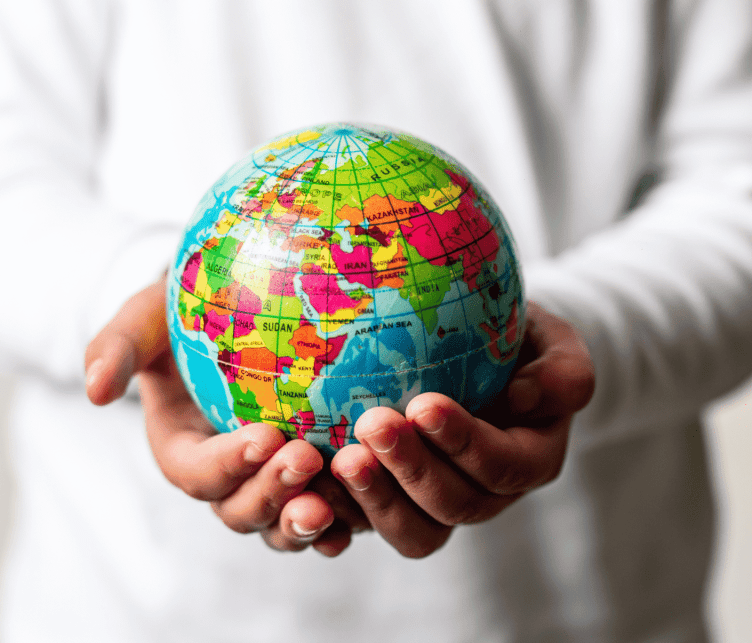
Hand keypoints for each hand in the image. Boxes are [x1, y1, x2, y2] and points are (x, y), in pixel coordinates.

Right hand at [85, 278, 367, 555]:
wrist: (226, 314)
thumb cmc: (180, 312)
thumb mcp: (142, 318)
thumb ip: (116, 349)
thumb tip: (94, 390)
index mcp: (181, 449)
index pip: (197, 472)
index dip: (228, 464)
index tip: (265, 435)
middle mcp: (224, 479)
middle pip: (240, 511)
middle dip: (271, 496)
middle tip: (306, 460)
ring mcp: (267, 485)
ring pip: (282, 525)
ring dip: (306, 521)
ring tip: (336, 502)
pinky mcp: (309, 480)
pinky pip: (326, 513)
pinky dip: (345, 519)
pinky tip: (371, 504)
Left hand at [330, 302, 594, 556]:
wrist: (478, 354)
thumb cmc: (515, 339)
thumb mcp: (553, 341)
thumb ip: (561, 370)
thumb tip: (524, 399)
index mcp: (529, 459)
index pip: (502, 466)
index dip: (464, 443)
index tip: (423, 404)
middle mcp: (486, 494)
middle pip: (453, 507)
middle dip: (411, 470)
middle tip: (371, 424)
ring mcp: (436, 506)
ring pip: (412, 531)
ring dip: (375, 499)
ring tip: (340, 458)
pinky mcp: (393, 505)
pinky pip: (367, 527)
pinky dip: (340, 515)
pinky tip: (309, 488)